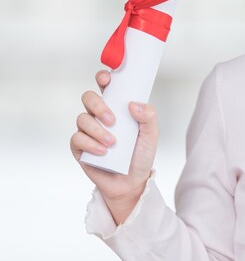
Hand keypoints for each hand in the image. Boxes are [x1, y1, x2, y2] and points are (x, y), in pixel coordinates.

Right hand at [70, 70, 158, 223]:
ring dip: (98, 130)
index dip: (103, 78)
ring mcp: (87, 131)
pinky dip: (90, 144)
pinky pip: (77, 139)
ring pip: (82, 119)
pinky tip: (103, 151)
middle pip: (88, 98)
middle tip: (112, 119)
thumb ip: (149, 116)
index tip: (106, 78)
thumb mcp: (151, 135)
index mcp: (117, 107)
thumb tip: (134, 104)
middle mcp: (99, 116)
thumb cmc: (141, 155)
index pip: (106, 86)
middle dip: (98, 105)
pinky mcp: (79, 148)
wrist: (131, 182)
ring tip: (113, 143)